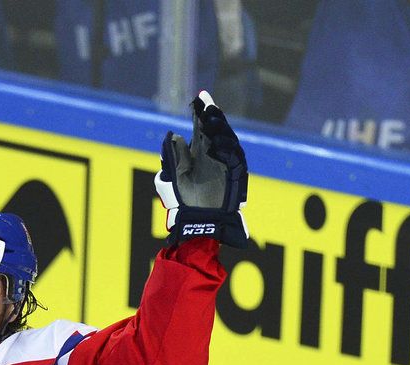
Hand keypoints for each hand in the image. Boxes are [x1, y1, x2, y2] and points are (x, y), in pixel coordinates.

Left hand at [154, 90, 248, 247]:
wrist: (199, 221)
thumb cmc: (186, 201)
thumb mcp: (176, 176)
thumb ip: (175, 157)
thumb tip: (174, 135)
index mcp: (199, 151)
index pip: (201, 127)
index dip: (201, 112)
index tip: (198, 97)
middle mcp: (214, 154)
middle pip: (216, 130)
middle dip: (212, 116)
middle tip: (207, 105)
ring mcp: (225, 164)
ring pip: (227, 141)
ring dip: (220, 130)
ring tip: (210, 120)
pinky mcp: (235, 176)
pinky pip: (235, 160)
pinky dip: (227, 152)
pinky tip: (216, 145)